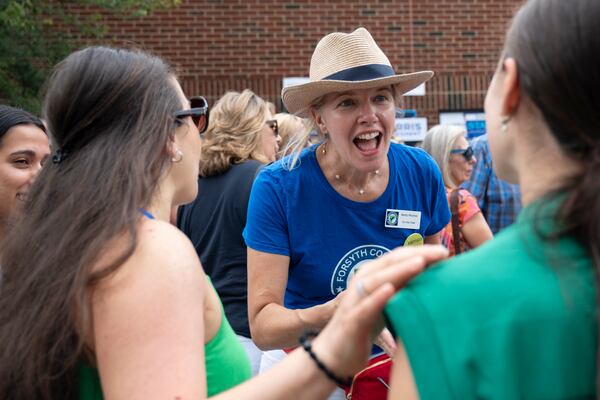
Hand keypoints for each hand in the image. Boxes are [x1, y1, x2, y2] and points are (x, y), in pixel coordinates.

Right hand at [310, 245, 447, 378]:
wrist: (334, 353)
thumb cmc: (364, 326)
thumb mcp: (386, 304)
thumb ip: (402, 289)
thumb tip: (432, 277)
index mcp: (372, 277)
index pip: (397, 258)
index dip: (420, 253)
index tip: (445, 253)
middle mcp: (362, 283)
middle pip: (390, 264)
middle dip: (416, 256)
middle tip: (442, 253)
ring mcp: (355, 301)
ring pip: (377, 281)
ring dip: (399, 271)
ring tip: (420, 263)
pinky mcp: (351, 321)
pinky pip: (364, 308)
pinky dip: (376, 297)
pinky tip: (390, 290)